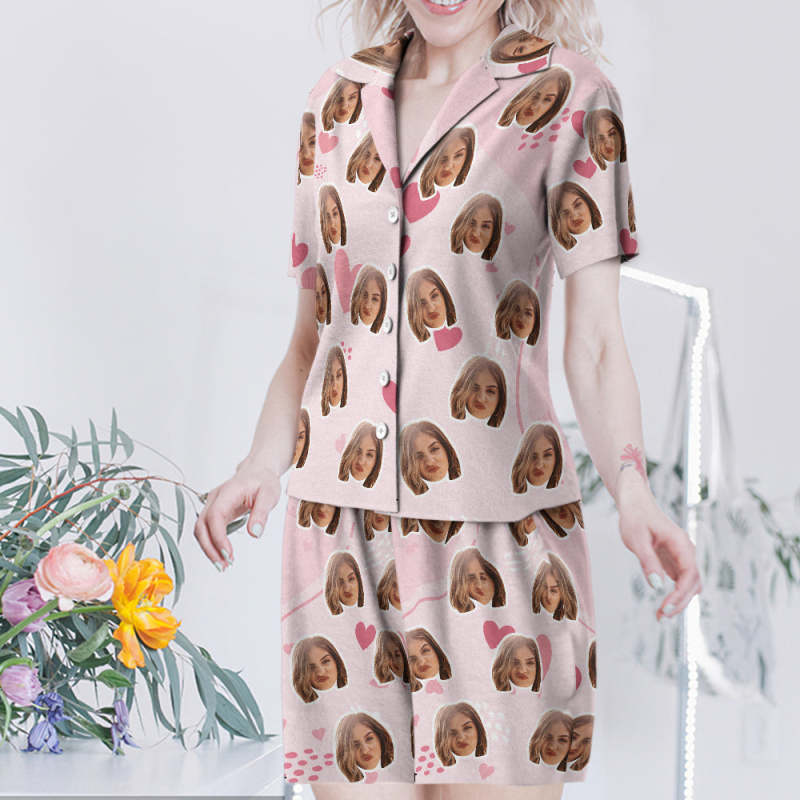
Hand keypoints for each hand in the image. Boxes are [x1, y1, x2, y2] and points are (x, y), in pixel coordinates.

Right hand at [193, 457, 281, 570]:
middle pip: (201, 525)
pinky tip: (223, 556)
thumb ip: (262, 513)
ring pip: (200, 529)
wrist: (258, 471)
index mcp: (228, 492)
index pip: (215, 516)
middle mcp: (215, 498)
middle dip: (209, 548)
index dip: (218, 537)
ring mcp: (212, 505)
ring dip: (209, 549)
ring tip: (224, 565)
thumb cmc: (264, 481)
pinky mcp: (214, 512)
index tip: (228, 554)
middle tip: (223, 565)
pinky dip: (211, 544)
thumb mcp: (270, 494)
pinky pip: (207, 530)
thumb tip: (255, 533)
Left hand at [616, 478, 702, 620]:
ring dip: (679, 600)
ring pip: (689, 584)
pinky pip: (681, 581)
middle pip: (693, 583)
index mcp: (681, 543)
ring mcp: (681, 556)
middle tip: (661, 616)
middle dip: (680, 602)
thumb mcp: (637, 540)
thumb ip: (648, 562)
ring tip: (661, 614)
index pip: (690, 575)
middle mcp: (686, 550)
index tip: (665, 607)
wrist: (635, 503)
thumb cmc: (635, 518)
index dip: (680, 594)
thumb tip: (658, 587)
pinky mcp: (674, 560)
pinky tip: (664, 604)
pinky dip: (675, 594)